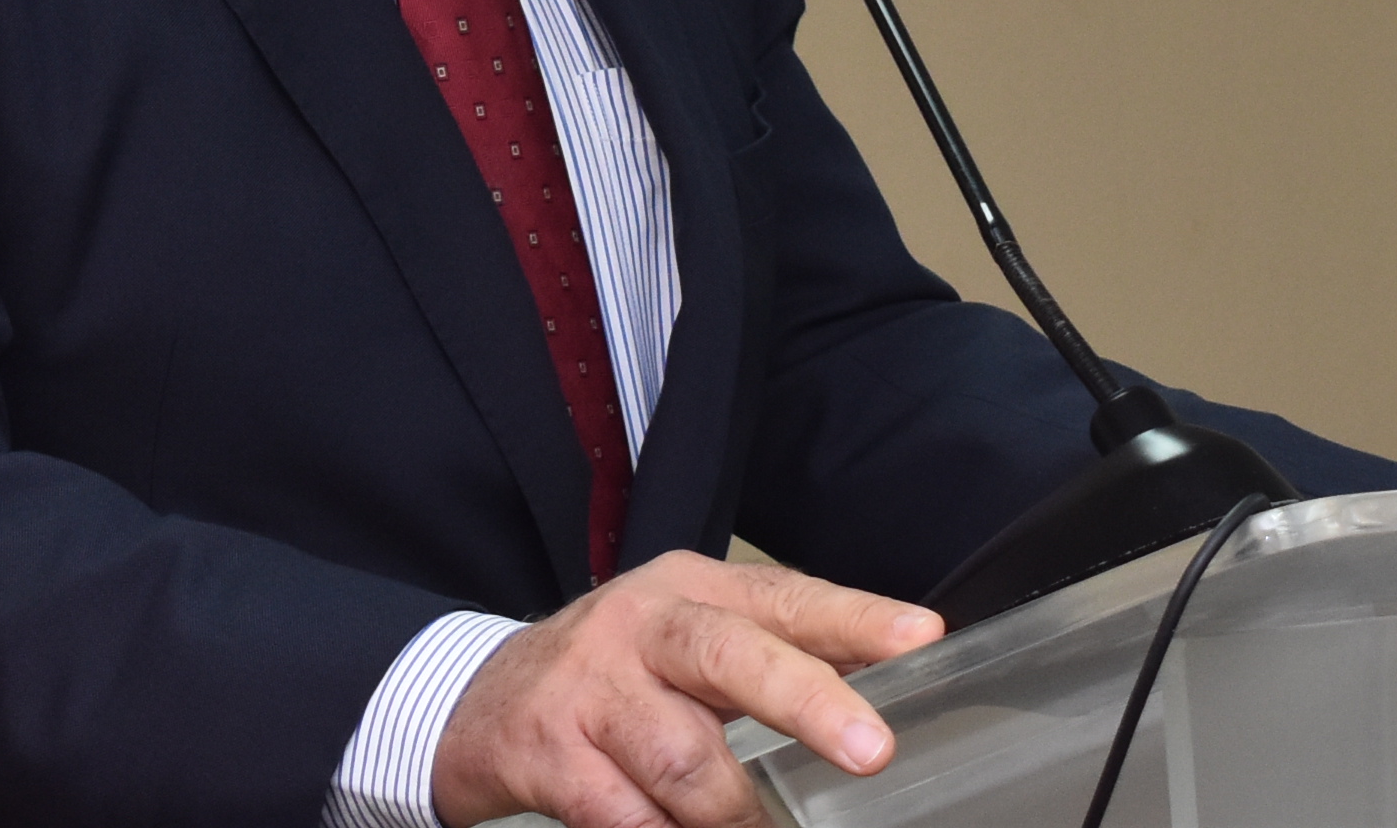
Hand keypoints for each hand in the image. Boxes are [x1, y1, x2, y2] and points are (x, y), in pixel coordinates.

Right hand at [431, 550, 942, 827]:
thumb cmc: (612, 675)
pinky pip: (626, 817)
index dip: (853, 618)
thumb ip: (773, 650)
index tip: (920, 638)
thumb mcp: (687, 642)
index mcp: (689, 591)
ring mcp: (589, 692)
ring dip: (734, 814)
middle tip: (871, 749)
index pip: (783, 596)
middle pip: (732, 656)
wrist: (476, 704)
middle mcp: (640, 628)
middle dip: (808, 702)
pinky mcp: (548, 756)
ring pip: (686, 761)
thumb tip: (889, 667)